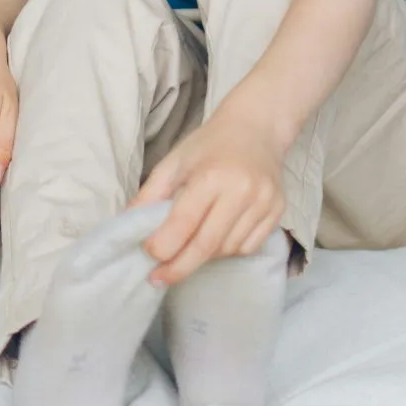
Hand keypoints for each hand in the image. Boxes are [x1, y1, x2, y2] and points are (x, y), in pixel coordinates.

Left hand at [132, 108, 289, 285]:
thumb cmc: (210, 145)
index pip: (183, 224)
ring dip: (204, 256)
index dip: (161, 246)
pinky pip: (249, 247)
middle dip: (178, 267)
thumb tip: (127, 228)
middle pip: (206, 246)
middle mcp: (242, 191)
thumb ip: (149, 195)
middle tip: (159, 278)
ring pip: (227, 250)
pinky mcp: (278, 211)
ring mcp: (264, 202)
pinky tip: (218, 237)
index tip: (148, 255)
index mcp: (212, 175)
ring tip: (192, 244)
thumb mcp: (174, 162)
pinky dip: (229, 250)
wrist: (256, 127)